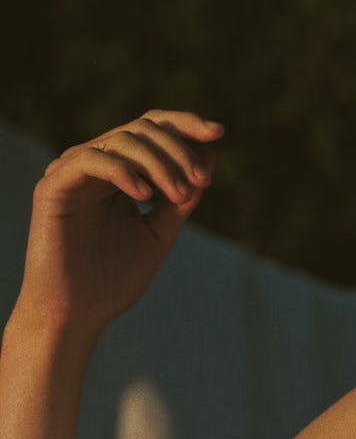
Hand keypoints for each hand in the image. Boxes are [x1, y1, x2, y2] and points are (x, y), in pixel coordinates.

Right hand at [14, 110, 223, 339]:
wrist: (75, 314)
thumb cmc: (114, 280)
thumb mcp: (159, 234)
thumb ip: (181, 199)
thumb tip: (210, 157)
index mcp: (119, 173)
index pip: (152, 130)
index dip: (185, 125)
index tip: (219, 133)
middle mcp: (95, 165)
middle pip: (142, 129)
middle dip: (178, 151)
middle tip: (202, 181)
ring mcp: (72, 171)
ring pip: (122, 140)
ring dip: (160, 164)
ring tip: (180, 195)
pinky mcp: (54, 185)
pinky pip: (93, 160)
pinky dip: (125, 172)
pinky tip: (146, 195)